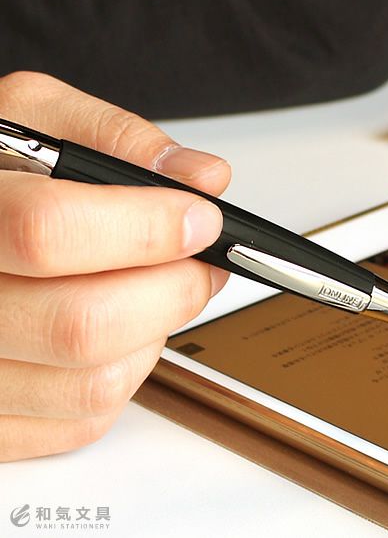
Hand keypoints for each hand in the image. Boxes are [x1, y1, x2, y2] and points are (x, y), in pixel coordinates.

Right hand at [0, 72, 230, 460]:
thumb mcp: (34, 118)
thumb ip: (119, 140)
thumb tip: (202, 177)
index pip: (52, 232)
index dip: (147, 228)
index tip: (201, 218)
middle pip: (82, 324)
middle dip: (174, 288)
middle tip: (199, 259)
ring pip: (94, 383)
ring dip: (157, 332)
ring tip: (159, 288)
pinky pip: (85, 419)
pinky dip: (130, 371)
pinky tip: (122, 326)